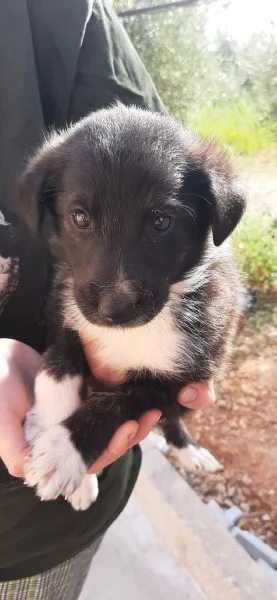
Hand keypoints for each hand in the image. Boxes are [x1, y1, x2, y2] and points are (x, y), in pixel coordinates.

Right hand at [0, 339, 214, 478]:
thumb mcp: (0, 414)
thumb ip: (11, 444)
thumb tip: (26, 472)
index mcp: (48, 449)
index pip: (85, 461)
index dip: (108, 450)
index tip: (127, 430)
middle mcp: (65, 437)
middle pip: (104, 444)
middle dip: (128, 434)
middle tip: (149, 416)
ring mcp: (74, 415)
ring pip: (108, 424)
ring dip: (130, 418)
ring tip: (151, 405)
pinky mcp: (79, 395)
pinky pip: (105, 401)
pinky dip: (121, 398)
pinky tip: (139, 389)